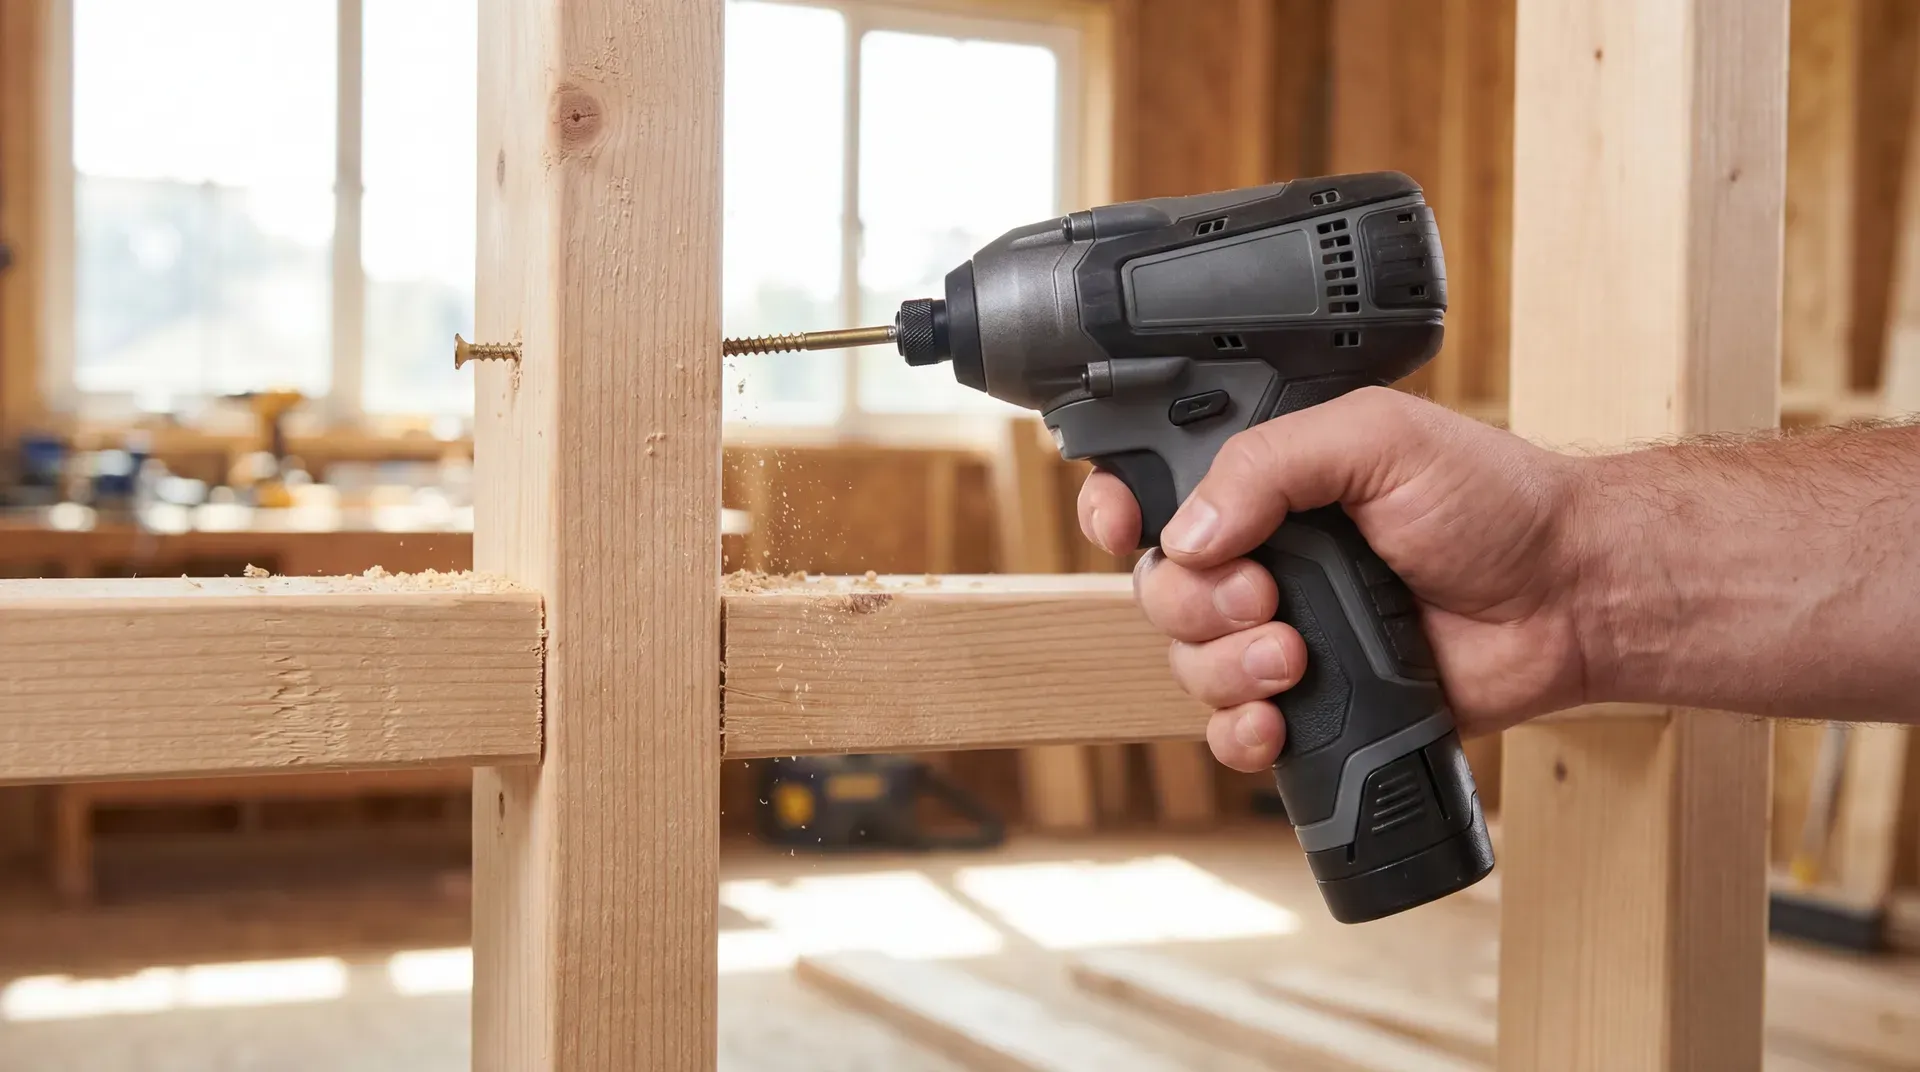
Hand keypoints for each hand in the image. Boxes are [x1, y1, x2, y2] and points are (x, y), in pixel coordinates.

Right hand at [1079, 387, 1591, 772]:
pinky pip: (1234, 734)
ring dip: (1227, 669)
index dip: (1118, 511)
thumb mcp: (1376, 438)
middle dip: (1196, 604)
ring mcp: (1284, 634)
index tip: (1122, 524)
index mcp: (1265, 486)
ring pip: (1190, 666)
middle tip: (1267, 597)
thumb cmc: (1492, 500)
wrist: (1567, 595)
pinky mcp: (1314, 705)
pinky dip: (1240, 735)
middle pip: (1160, 591)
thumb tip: (1188, 532)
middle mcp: (1263, 559)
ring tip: (1298, 658)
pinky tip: (1277, 723)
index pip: (1154, 494)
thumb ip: (1270, 464)